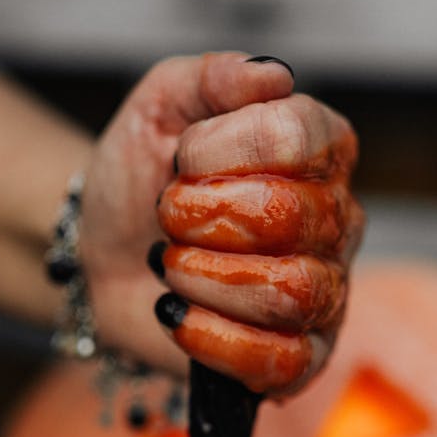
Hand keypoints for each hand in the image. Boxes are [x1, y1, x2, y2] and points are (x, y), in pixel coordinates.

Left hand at [79, 52, 362, 394]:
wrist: (101, 258)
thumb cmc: (139, 183)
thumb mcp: (158, 109)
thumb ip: (209, 78)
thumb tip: (273, 75)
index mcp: (319, 151)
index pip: (301, 137)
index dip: (226, 147)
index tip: (181, 157)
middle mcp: (335, 221)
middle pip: (293, 217)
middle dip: (206, 216)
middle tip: (167, 216)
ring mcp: (324, 294)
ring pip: (292, 291)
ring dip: (208, 277)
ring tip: (171, 267)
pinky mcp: (300, 358)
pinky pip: (282, 360)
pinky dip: (214, 338)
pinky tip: (178, 313)